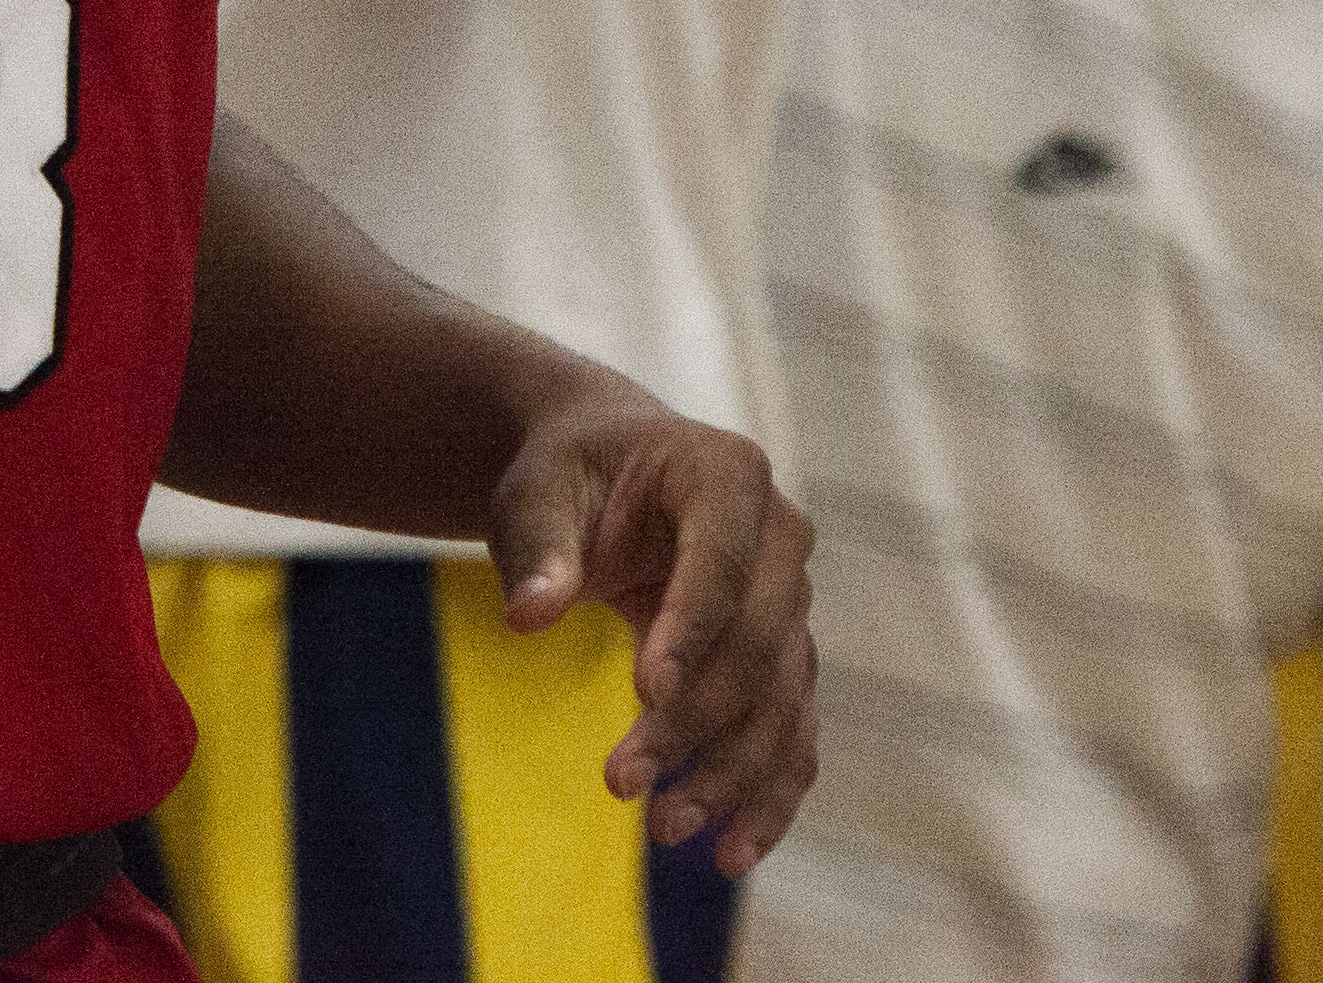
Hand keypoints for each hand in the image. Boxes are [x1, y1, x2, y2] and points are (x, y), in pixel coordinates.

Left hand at [490, 374, 818, 876]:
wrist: (609, 470)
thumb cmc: (570, 474)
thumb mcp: (537, 492)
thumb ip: (538, 548)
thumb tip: (528, 614)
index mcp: (727, 475)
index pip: (720, 565)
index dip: (691, 631)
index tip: (644, 694)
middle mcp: (782, 538)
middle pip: (755, 645)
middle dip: (694, 723)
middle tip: (619, 783)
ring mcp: (793, 601)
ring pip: (781, 702)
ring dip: (731, 775)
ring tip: (666, 830)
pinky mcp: (787, 656)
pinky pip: (793, 733)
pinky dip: (770, 795)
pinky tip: (732, 852)